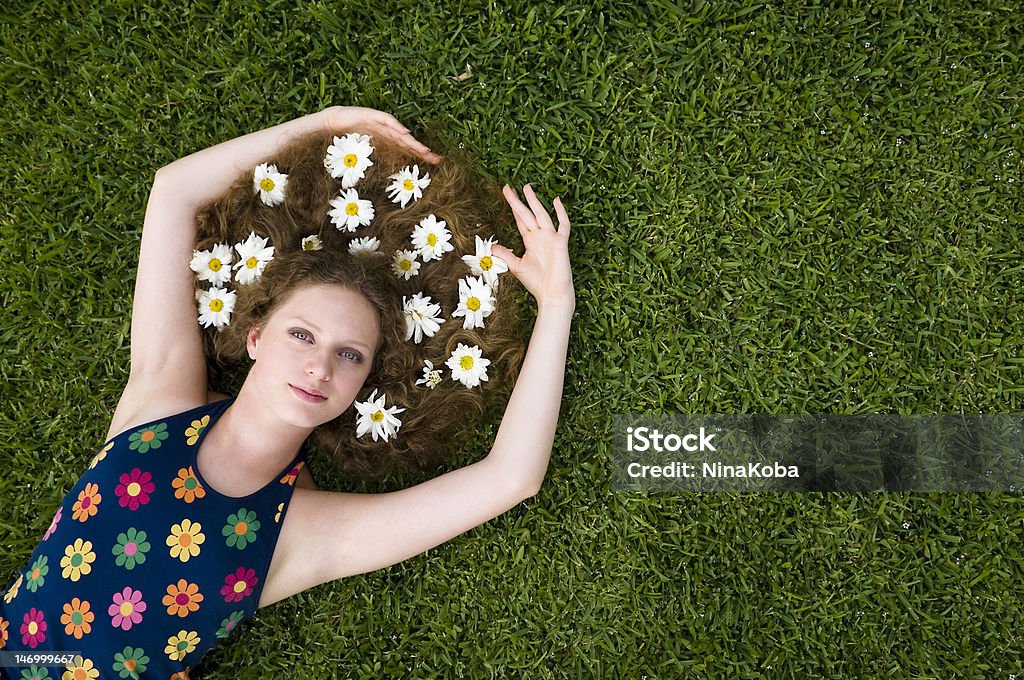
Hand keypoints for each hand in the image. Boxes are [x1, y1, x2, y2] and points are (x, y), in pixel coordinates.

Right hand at [323, 106, 441, 163]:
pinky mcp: (372, 115)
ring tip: (424, 149)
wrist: (331, 123)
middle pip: (408, 142)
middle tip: (436, 159)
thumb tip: (393, 174)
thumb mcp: (366, 154)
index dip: (420, 156)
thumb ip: (380, 160)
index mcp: (387, 141)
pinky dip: (396, 126)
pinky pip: (386, 120)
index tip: (434, 164)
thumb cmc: (347, 139)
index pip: (407, 149)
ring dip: (412, 141)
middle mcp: (388, 132)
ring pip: (400, 133)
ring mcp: (381, 123)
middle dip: (422, 150)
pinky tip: (404, 132)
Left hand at [493, 184, 574, 308]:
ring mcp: (551, 238)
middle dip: (518, 201)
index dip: (513, 207)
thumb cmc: (537, 283)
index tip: (506, 195)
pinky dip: (561, 213)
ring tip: (526, 188)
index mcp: (530, 241)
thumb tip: (491, 246)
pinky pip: (563, 225)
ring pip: (541, 215)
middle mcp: (540, 236)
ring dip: (534, 202)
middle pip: (527, 214)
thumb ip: (505, 254)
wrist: (551, 294)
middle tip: (508, 187)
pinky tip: (556, 201)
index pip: (520, 220)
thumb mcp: (516, 266)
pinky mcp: (560, 243)